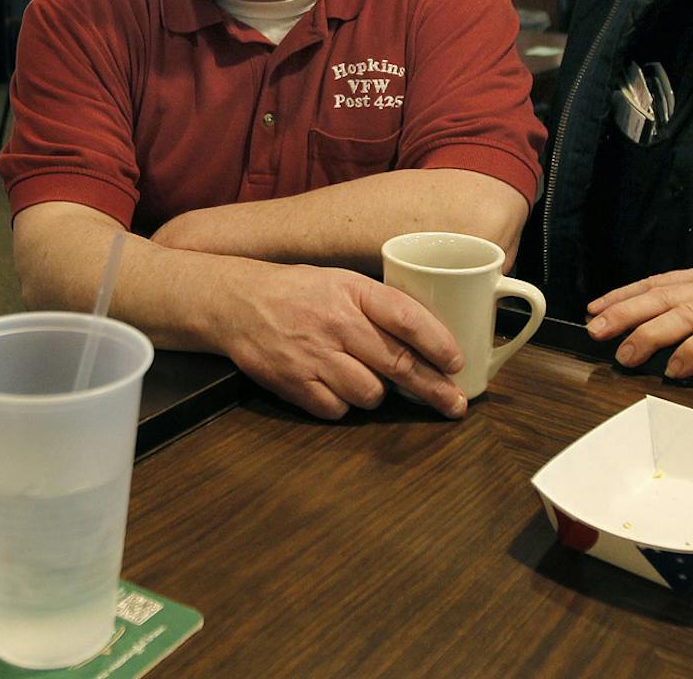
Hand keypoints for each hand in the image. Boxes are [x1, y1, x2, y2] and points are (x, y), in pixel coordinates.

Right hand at [215, 264, 467, 419]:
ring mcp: (314, 356)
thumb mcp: (340, 282)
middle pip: (398, 364)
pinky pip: (337, 409)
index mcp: (352, 291)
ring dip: (377, 394)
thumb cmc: (297, 293)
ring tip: (367, 380)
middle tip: (454, 405)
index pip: (406, 317)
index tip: (457, 362)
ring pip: (370, 394)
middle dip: (433, 388)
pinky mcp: (294, 383)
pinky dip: (342, 405)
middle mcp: (335, 323)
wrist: (235, 303)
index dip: (438, 343)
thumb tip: (430, 339)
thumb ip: (378, 306)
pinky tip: (335, 388)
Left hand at [584, 263, 692, 377]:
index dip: (624, 295)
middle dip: (623, 313)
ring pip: (679, 315)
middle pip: (659, 296)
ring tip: (625, 355)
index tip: (597, 308)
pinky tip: (675, 369)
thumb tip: (672, 327)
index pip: (657, 283)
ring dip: (648, 335)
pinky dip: (692, 352)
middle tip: (596, 330)